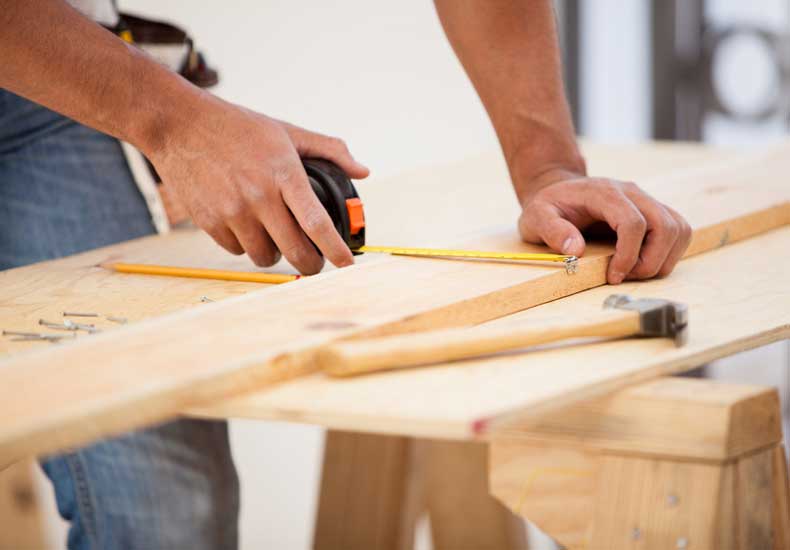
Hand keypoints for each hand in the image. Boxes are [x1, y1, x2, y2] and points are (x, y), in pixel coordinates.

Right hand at [148, 96, 368, 274]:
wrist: (180, 125)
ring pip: (265, 256)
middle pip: (295, 251)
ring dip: (276, 254)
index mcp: (283, 174)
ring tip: (276, 237)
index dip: (335, 250)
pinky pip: (237, 251)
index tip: (347, 263)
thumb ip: (329, 150)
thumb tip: (362, 171)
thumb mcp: (286, 131)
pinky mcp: (209, 222)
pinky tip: (247, 227)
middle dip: (311, 264)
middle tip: (315, 262)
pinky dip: (247, 245)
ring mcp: (232, 212)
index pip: (316, 223)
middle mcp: (259, 196)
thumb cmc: (238, 128)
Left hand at [518, 171, 691, 283]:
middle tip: (624, 277)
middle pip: (665, 226)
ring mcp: (646, 201)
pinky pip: (678, 230)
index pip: (633, 223)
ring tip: (634, 272)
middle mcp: (632, 193)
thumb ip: (552, 230)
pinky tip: (644, 263)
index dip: (628, 255)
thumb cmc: (549, 206)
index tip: (613, 276)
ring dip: (663, 258)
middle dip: (650, 261)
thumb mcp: (536, 217)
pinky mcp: (654, 211)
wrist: (559, 191)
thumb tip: (575, 250)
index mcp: (604, 193)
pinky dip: (668, 252)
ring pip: (678, 229)